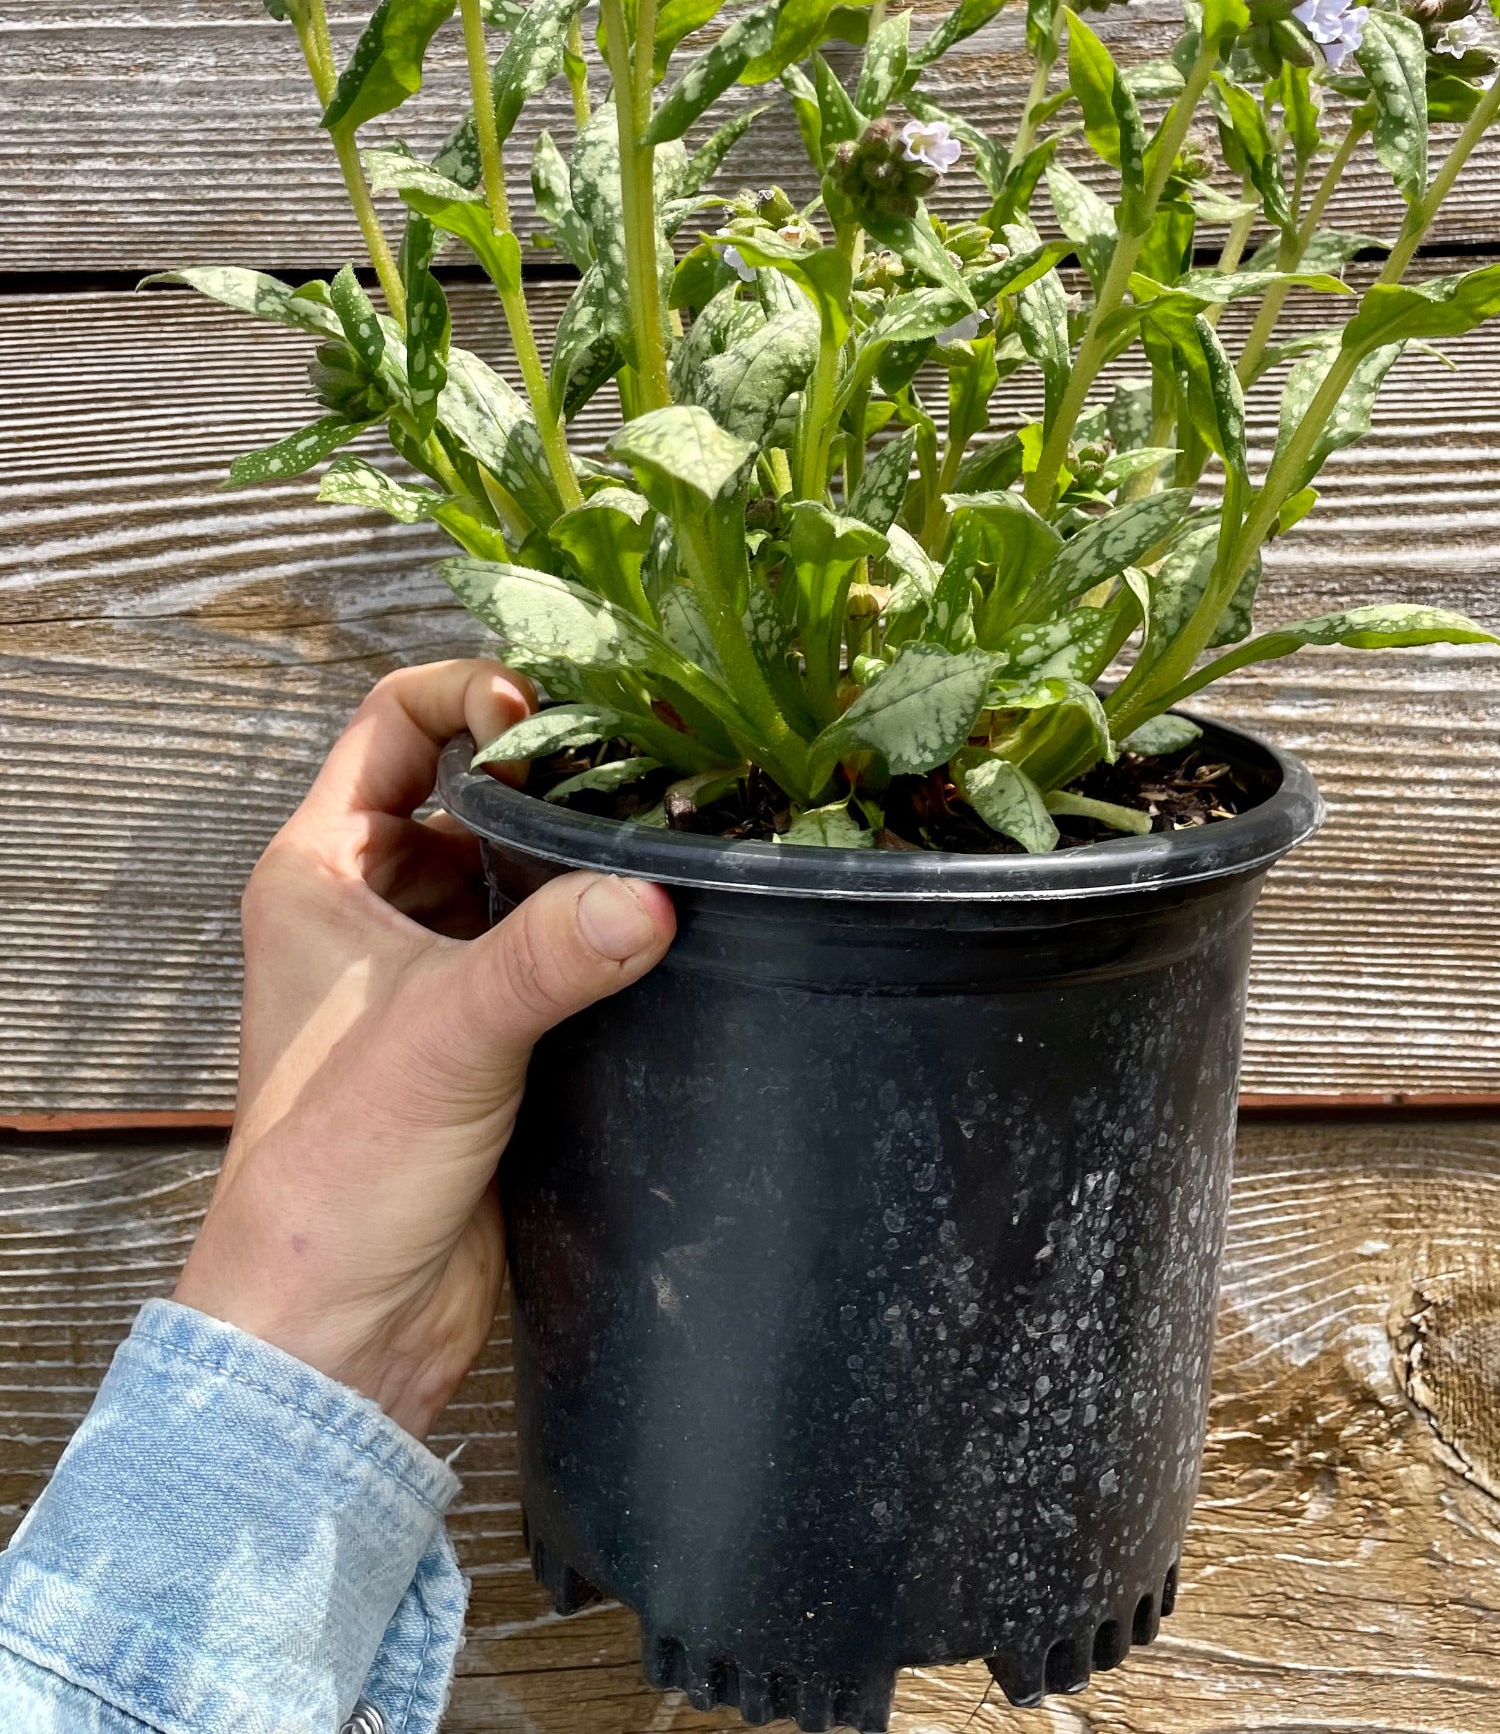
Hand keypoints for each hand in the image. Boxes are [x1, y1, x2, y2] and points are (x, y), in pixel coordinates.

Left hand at [174, 659, 674, 1440]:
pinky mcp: (477, 1029)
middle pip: (464, 784)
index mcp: (318, 872)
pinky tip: (653, 920)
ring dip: (573, 854)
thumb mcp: (446, 1036)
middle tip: (636, 767)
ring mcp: (422, 966)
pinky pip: (542, 939)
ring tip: (658, 836)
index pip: (393, 723)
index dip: (469, 695)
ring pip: (510, 862)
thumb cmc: (335, 1173)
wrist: (341, 1327)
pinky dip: (590, 923)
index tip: (549, 712)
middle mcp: (365, 906)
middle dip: (545, 773)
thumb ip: (550, 953)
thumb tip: (653, 893)